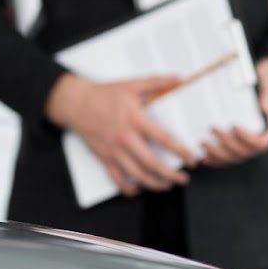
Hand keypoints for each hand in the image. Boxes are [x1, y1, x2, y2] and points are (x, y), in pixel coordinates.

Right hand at [46, 73, 199, 195]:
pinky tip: (138, 189)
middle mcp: (125, 138)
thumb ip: (157, 82)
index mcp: (135, 120)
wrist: (76, 104)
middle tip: (183, 179)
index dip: (180, 151)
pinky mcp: (104, 157)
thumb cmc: (103, 95)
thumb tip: (178, 79)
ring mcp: (114, 150)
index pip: (164, 139)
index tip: (191, 159)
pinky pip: (117, 178)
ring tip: (167, 185)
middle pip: (152, 163)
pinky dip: (128, 188)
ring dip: (154, 183)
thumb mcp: (132, 85)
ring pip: (137, 175)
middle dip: (170, 174)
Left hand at [199, 57, 267, 166]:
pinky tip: (203, 157)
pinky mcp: (236, 147)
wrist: (262, 86)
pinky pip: (226, 159)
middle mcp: (259, 142)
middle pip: (243, 153)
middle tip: (212, 128)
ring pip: (232, 158)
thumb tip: (265, 108)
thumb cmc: (264, 86)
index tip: (234, 126)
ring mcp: (247, 147)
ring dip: (217, 154)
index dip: (246, 139)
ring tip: (203, 143)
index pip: (260, 144)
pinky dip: (215, 160)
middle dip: (226, 143)